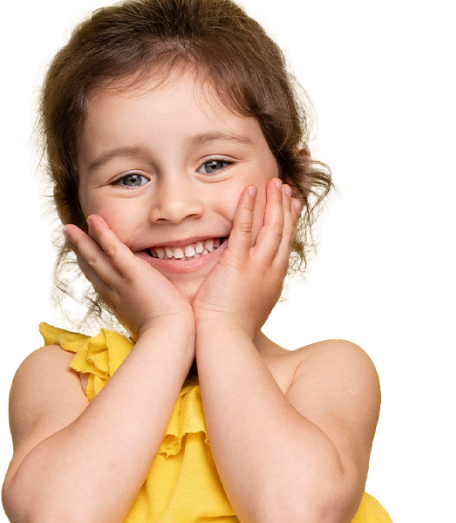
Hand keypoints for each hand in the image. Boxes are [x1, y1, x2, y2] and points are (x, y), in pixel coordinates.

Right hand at [62, 215, 194, 340]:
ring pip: (97, 259)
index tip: (83, 259)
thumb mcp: (153, 325)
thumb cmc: (169, 335)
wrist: (170, 337)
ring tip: (69, 228)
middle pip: (93, 270)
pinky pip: (114, 250)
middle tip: (68, 237)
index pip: (102, 284)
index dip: (91, 270)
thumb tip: (160, 313)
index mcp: (121, 306)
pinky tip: (93, 221)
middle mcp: (116, 294)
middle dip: (79, 252)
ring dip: (82, 242)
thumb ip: (151, 314)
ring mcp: (122, 283)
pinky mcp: (134, 274)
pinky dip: (103, 235)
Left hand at [192, 177, 301, 339]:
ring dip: (274, 202)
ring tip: (274, 182)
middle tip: (285, 187)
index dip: (289, 224)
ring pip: (271, 227)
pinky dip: (249, 208)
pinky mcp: (237, 264)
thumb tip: (248, 293)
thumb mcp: (250, 311)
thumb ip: (251, 295)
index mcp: (274, 282)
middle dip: (285, 207)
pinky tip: (251, 190)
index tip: (292, 207)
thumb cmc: (231, 331)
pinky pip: (245, 229)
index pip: (285, 246)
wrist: (225, 341)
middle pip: (283, 232)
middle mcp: (270, 271)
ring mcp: (257, 267)